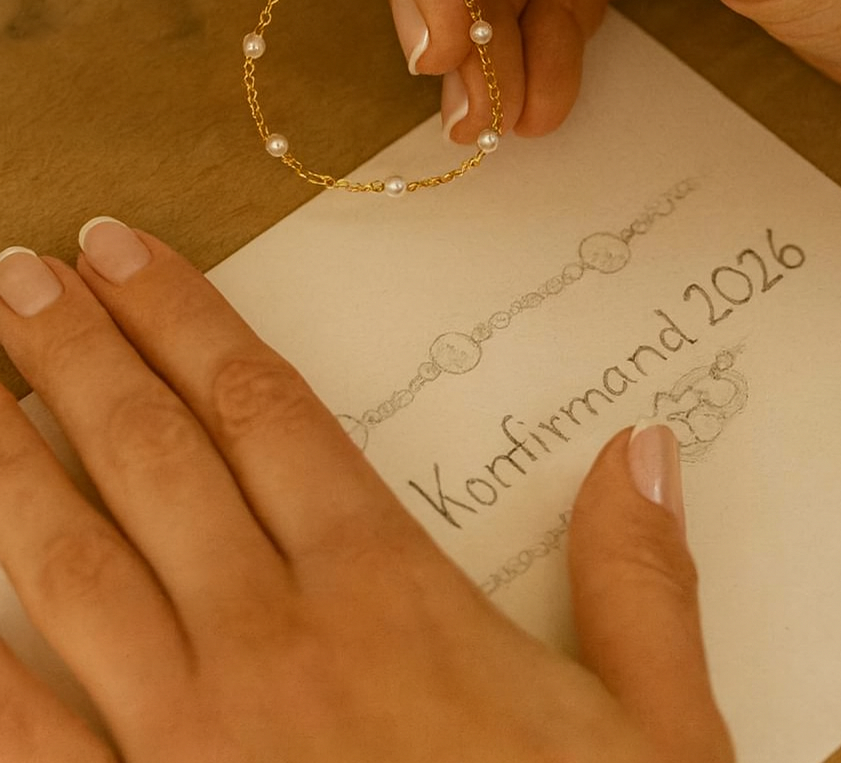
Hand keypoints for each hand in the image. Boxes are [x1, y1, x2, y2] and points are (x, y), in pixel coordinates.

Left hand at [0, 224, 732, 762]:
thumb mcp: (652, 738)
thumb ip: (640, 586)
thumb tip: (643, 447)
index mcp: (388, 596)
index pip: (262, 409)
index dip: (184, 317)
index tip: (123, 250)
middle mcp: (274, 642)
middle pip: (156, 457)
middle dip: (80, 352)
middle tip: (20, 274)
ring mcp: (191, 741)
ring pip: (75, 566)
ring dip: (13, 464)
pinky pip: (33, 737)